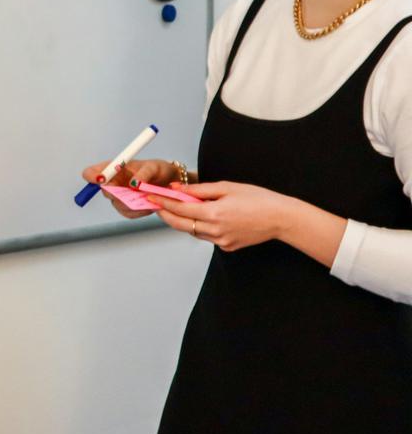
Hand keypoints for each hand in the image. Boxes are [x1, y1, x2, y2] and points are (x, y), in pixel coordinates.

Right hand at [80, 159, 181, 219]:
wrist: (170, 183)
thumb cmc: (158, 170)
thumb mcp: (154, 167)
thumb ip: (144, 173)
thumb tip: (134, 184)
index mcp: (113, 168)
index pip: (91, 173)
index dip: (92, 176)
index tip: (101, 179)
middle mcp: (112, 183)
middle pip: (104, 191)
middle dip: (118, 193)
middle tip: (133, 192)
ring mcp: (118, 196)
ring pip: (117, 205)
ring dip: (132, 203)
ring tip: (148, 198)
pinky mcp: (127, 208)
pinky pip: (127, 213)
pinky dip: (139, 211)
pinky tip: (149, 206)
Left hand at [148, 181, 291, 251]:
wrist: (281, 218)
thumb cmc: (258, 199)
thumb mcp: (227, 187)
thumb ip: (199, 189)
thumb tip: (177, 188)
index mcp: (214, 214)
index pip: (179, 208)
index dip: (162, 202)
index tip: (150, 196)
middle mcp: (215, 231)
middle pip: (180, 224)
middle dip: (165, 214)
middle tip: (155, 204)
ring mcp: (221, 241)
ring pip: (192, 231)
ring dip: (181, 220)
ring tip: (174, 207)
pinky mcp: (227, 246)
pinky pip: (205, 236)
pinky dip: (199, 226)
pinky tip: (199, 217)